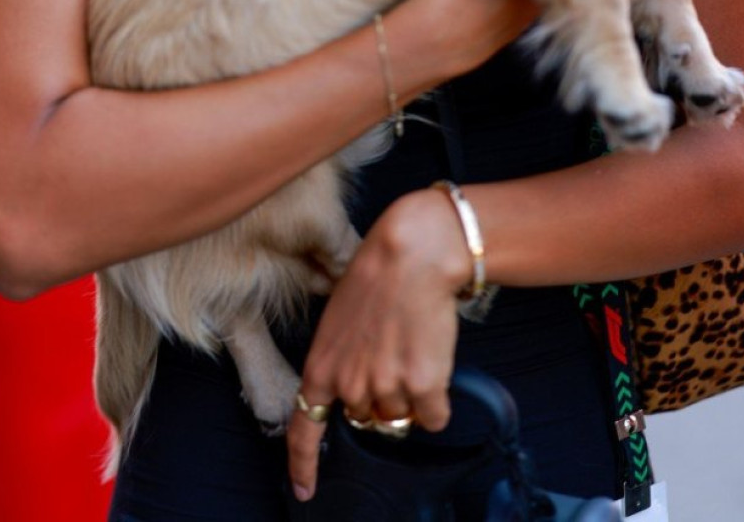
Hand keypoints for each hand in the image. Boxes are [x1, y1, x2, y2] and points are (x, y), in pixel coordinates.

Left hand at [286, 186, 465, 501]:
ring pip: (403, 417)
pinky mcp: (422, 387)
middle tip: (393, 353)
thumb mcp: (340, 319)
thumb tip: (359, 394)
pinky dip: (439, 398)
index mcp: (322, 366)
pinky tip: (434, 359)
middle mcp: (350, 385)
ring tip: (413, 347)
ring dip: (412, 394)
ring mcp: (385, 388)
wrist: (412, 253)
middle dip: (382, 397)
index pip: (303, 429)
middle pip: (369, 420)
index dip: (303, 465)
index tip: (303, 490)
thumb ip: (343, 362)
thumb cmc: (377, 277)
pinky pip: (434, 417)